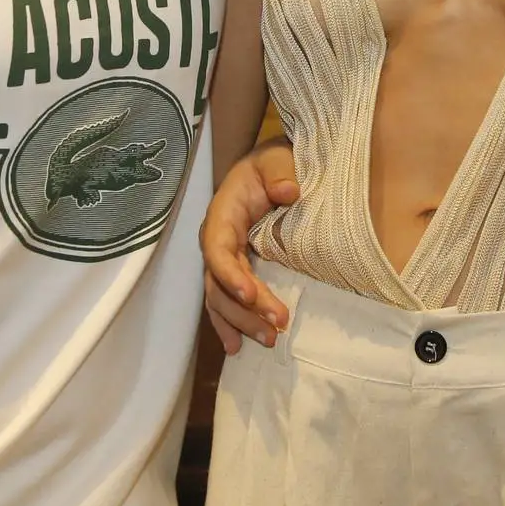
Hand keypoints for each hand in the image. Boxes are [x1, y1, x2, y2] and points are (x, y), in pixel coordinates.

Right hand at [200, 139, 297, 354]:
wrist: (272, 165)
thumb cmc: (273, 162)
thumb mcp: (277, 158)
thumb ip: (280, 172)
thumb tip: (288, 192)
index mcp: (222, 214)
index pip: (217, 249)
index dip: (230, 274)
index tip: (251, 295)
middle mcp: (216, 240)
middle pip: (219, 283)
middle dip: (244, 309)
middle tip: (276, 327)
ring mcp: (223, 258)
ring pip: (221, 298)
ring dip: (241, 323)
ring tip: (269, 341)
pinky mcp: (234, 270)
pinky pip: (225, 301)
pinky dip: (230, 325)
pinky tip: (238, 348)